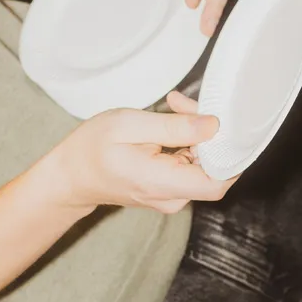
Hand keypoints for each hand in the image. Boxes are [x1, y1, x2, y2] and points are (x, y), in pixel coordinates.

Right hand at [49, 95, 233, 213]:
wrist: (72, 176)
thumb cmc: (92, 148)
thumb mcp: (128, 125)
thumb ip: (173, 127)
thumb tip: (213, 126)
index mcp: (161, 183)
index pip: (218, 180)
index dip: (229, 152)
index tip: (218, 122)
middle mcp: (173, 197)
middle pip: (215, 167)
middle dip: (209, 132)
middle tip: (182, 104)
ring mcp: (174, 196)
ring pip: (205, 164)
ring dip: (198, 133)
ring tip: (172, 108)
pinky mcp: (173, 189)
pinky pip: (193, 166)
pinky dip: (189, 142)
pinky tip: (170, 125)